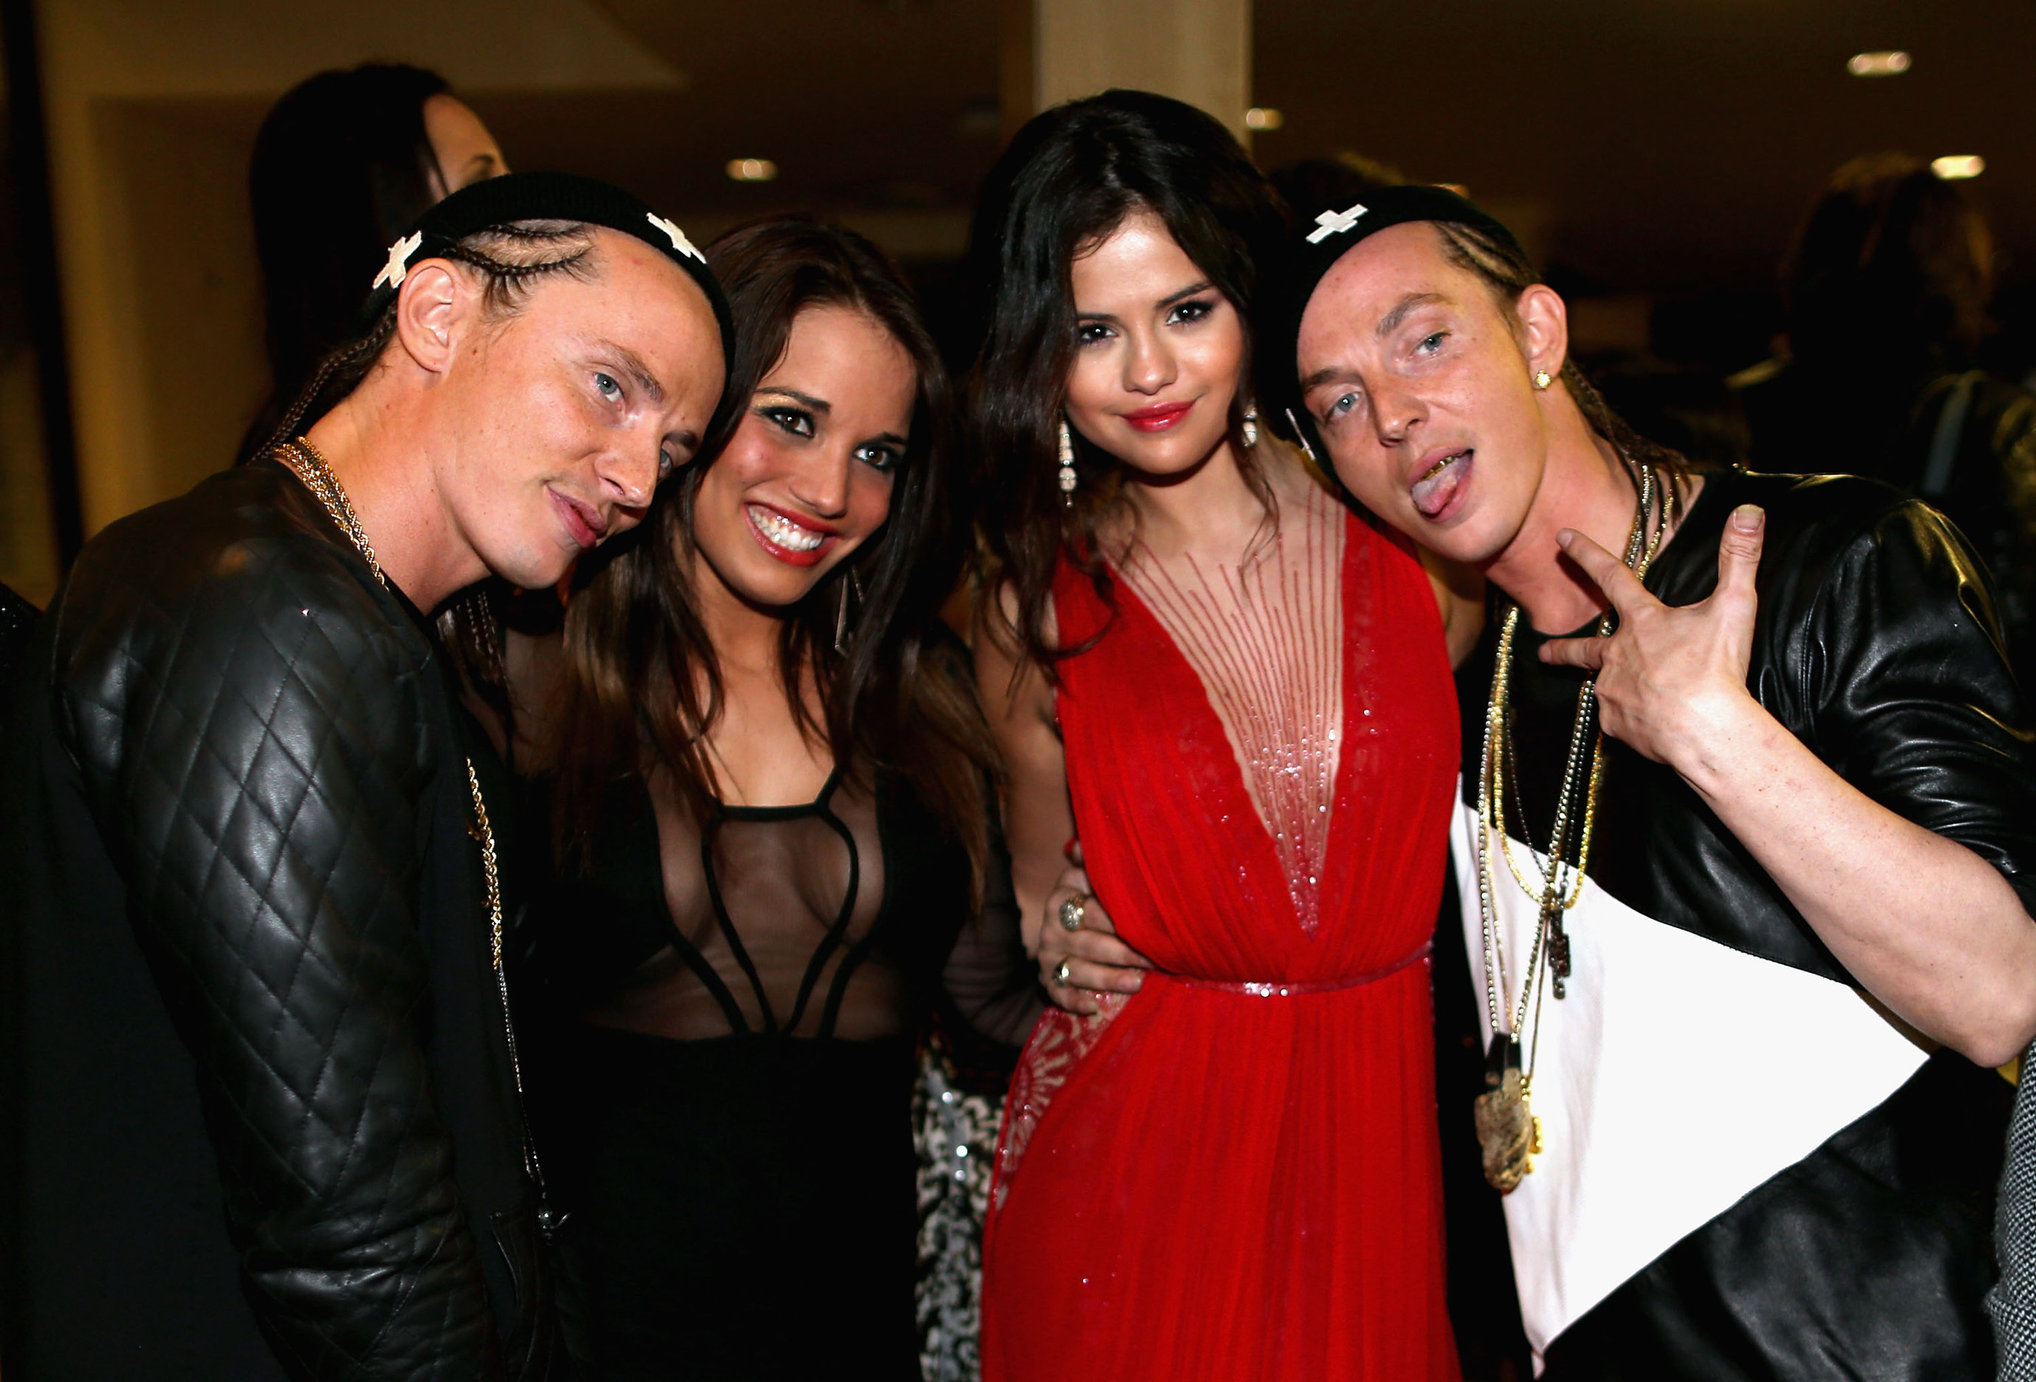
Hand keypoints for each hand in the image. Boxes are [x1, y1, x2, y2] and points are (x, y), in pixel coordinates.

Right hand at [1038, 852, 1151, 1015]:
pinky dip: (1074, 1001)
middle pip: (1088, 942)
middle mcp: (1052, 927)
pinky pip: (1059, 994)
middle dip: (1123, 952)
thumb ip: (1092, 859)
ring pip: (1078, 970)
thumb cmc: (1093, 895)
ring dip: (1108, 979)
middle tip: (1154, 959)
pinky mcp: (1048, 980)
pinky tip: (1095, 1007)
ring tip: (1138, 983)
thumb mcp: (1091, 874)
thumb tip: (1080, 846)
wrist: (1067, 923)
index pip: (1091, 910)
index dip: (1120, 920)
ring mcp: (1048, 955)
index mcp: (1063, 897)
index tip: (1149, 927)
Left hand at [1539, 504, 1765, 771]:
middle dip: (1561, 649)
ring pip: (1604, 687)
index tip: (1563, 537)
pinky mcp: (1616, 724)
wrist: (1704, 731)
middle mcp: (1618, 655)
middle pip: (1583, 649)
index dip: (1587, 553)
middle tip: (1544, 652)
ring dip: (1611, 688)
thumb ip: (1739, 557)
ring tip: (1623, 696)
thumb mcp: (1734, 606)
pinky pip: (1621, 720)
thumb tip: (1748, 511)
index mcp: (1643, 623)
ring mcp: (1612, 691)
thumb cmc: (1716, 668)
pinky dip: (1635, 720)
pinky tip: (1654, 725)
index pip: (1612, 576)